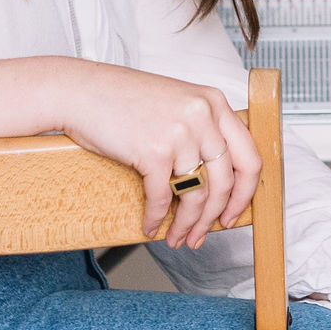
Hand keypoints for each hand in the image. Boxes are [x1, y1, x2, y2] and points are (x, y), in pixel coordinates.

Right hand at [0, 57, 260, 250]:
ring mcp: (179, 132)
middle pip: (224, 182)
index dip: (244, 194)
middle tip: (202, 236)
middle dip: (214, 217)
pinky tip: (151, 226)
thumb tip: (218, 181)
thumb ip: (202, 131)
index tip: (233, 214)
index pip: (250, 157)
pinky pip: (162, 197)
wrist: (81, 91)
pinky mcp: (152, 151)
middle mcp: (203, 115)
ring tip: (176, 238)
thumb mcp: (177, 104)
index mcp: (214, 103)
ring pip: (196, 194)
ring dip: (187, 224)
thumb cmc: (124, 100)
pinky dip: (156, 217)